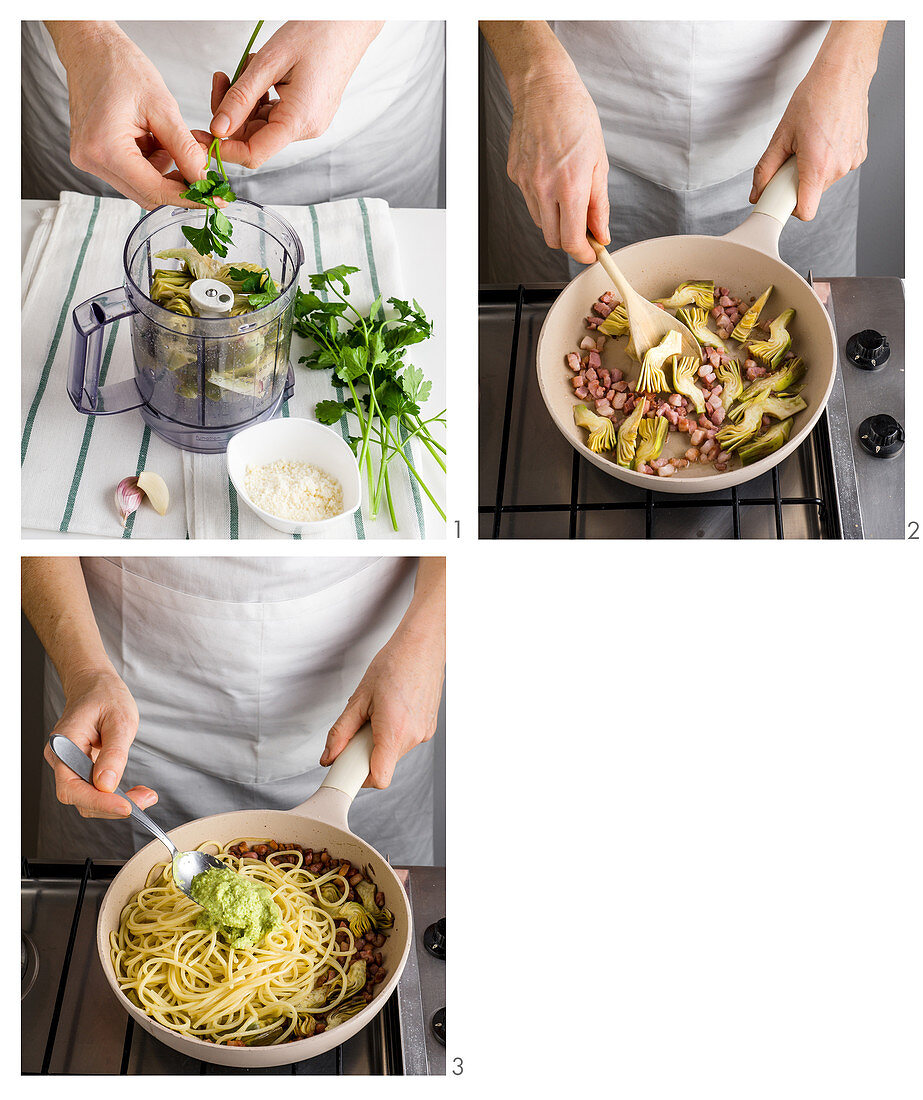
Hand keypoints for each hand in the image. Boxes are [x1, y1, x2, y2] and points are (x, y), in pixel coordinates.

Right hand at [42, 667, 155, 818]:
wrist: (96, 686)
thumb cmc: (106, 696)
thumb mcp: (119, 720)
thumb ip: (113, 753)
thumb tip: (106, 784)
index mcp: (63, 745)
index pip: (72, 786)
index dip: (98, 801)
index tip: (126, 807)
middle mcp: (61, 759)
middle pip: (79, 797)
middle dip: (112, 805)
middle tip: (146, 801)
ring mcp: (69, 765)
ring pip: (87, 798)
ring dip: (116, 803)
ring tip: (145, 797)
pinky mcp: (81, 769)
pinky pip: (94, 790)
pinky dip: (114, 796)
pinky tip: (135, 793)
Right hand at [47, 22, 208, 207]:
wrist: (92, 49)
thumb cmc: (122, 68)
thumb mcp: (163, 108)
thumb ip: (185, 149)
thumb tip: (204, 181)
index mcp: (105, 149)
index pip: (154, 191)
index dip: (188, 196)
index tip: (214, 199)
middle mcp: (91, 160)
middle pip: (147, 195)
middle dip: (176, 184)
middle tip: (198, 167)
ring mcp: (89, 160)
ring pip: (141, 186)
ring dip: (162, 171)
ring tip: (164, 137)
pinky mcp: (93, 157)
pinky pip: (130, 174)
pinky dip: (149, 163)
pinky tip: (151, 138)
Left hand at [199, 21, 382, 169]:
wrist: (348, 24)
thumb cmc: (316, 34)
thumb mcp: (269, 63)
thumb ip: (241, 99)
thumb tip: (217, 129)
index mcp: (299, 121)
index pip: (254, 154)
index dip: (224, 148)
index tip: (201, 134)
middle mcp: (306, 129)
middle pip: (254, 138)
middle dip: (231, 114)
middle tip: (220, 78)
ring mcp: (308, 122)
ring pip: (261, 124)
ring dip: (245, 100)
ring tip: (247, 65)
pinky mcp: (307, 113)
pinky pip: (273, 114)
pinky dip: (259, 96)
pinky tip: (260, 71)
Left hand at [322, 622, 444, 789]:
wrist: (422, 645)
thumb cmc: (395, 663)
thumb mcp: (359, 698)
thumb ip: (341, 731)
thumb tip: (329, 755)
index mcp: (394, 731)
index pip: (379, 779)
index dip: (360, 777)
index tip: (348, 767)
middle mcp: (413, 737)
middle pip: (383, 764)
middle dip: (366, 751)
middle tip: (361, 724)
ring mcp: (424, 733)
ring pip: (393, 752)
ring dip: (381, 739)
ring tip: (380, 710)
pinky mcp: (429, 727)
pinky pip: (405, 740)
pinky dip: (394, 732)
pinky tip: (393, 707)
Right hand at [507, 71, 609, 263]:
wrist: (545, 89)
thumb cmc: (575, 116)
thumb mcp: (600, 162)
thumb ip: (600, 204)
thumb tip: (601, 231)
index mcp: (570, 186)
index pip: (571, 241)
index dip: (583, 253)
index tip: (591, 252)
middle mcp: (544, 188)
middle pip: (554, 240)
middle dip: (570, 241)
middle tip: (584, 229)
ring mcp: (526, 183)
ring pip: (541, 222)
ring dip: (556, 220)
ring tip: (568, 197)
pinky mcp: (515, 175)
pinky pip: (530, 201)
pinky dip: (543, 201)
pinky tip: (552, 178)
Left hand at [750, 22, 883, 220]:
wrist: (844, 73)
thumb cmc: (815, 97)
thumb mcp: (781, 135)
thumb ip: (765, 169)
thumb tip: (756, 193)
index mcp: (817, 166)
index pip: (805, 212)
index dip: (791, 208)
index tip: (782, 198)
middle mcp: (839, 168)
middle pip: (812, 193)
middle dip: (799, 180)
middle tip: (795, 154)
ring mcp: (852, 161)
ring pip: (824, 180)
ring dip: (814, 168)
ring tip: (812, 140)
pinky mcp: (860, 153)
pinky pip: (838, 167)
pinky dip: (829, 158)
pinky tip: (826, 136)